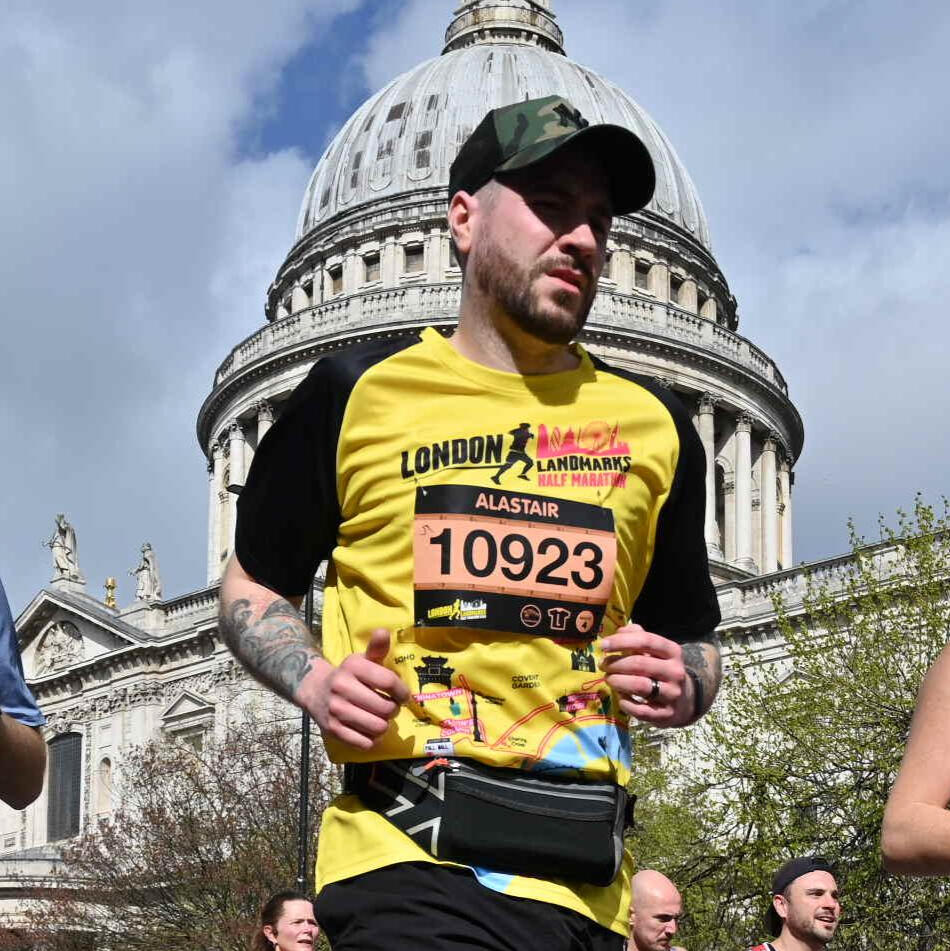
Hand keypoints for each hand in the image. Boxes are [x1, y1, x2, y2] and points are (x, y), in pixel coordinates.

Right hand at [301, 628, 409, 750]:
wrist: (315, 690)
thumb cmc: (348, 675)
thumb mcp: (361, 659)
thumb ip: (376, 648)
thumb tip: (384, 631)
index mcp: (353, 667)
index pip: (388, 681)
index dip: (402, 691)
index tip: (403, 695)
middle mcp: (342, 687)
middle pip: (385, 708)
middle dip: (393, 710)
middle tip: (389, 707)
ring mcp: (337, 710)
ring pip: (378, 727)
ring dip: (384, 725)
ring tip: (380, 718)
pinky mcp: (333, 730)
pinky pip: (365, 743)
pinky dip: (372, 739)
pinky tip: (369, 730)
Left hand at [599, 623, 687, 725]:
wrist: (685, 700)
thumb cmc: (661, 669)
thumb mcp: (656, 650)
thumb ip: (637, 636)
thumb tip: (620, 631)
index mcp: (672, 651)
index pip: (645, 641)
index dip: (621, 641)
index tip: (603, 645)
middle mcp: (675, 671)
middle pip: (639, 664)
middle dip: (615, 664)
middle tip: (603, 665)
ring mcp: (673, 694)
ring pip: (639, 686)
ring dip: (618, 682)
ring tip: (609, 679)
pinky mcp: (667, 714)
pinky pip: (640, 710)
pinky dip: (626, 703)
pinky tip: (621, 698)